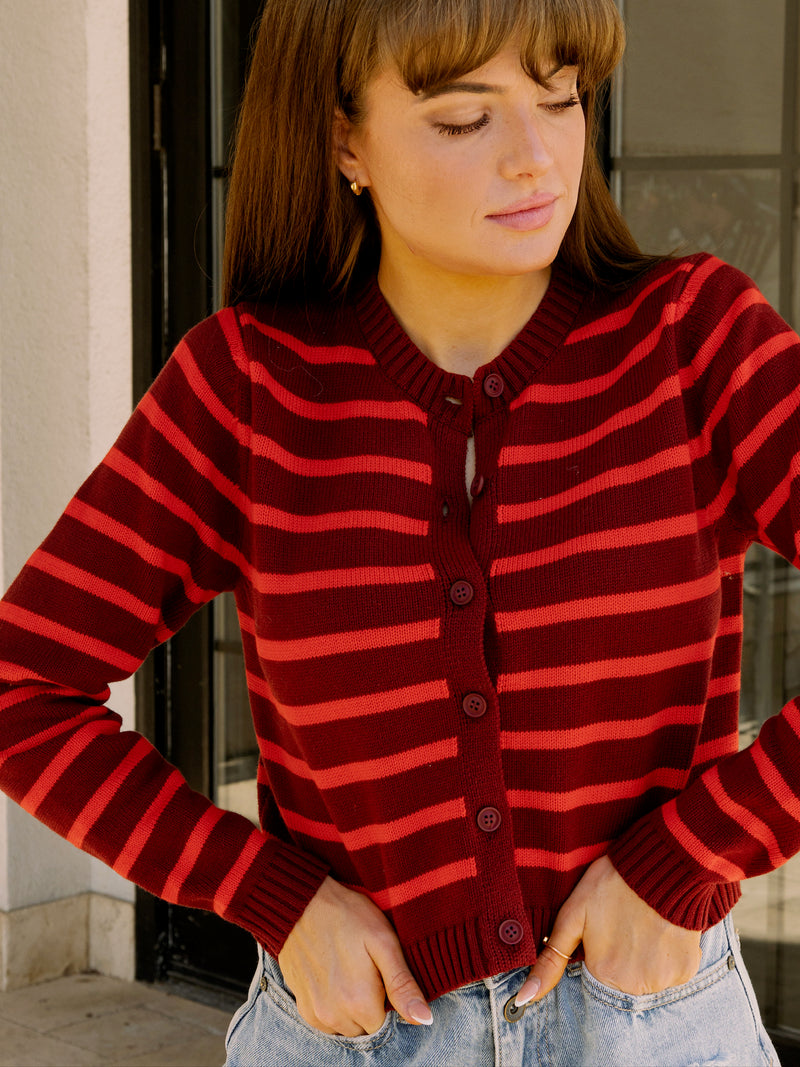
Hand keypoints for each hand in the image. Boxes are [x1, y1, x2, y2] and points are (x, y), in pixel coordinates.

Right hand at [277, 876, 432, 1035]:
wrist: (301, 903)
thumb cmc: (346, 916)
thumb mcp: (383, 942)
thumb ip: (403, 985)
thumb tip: (425, 1020)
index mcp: (360, 1002)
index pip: (386, 1022)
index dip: (387, 998)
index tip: (380, 972)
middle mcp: (335, 1016)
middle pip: (366, 1026)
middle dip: (370, 1004)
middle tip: (365, 967)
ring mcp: (316, 1013)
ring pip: (346, 1026)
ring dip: (351, 1008)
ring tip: (348, 969)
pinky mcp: (302, 1005)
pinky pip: (325, 1021)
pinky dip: (333, 1006)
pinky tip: (333, 977)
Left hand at [515, 855, 701, 1005]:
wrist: (661, 864)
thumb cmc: (612, 884)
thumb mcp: (573, 916)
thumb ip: (550, 959)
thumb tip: (523, 998)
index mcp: (604, 973)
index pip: (597, 970)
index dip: (601, 945)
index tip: (607, 924)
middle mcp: (635, 986)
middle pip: (622, 978)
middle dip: (622, 954)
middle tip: (625, 920)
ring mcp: (664, 980)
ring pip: (647, 975)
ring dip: (645, 955)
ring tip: (644, 922)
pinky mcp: (687, 970)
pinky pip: (672, 971)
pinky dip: (667, 954)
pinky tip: (662, 929)